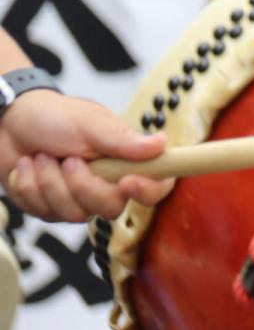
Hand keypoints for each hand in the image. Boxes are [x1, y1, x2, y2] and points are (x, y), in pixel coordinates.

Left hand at [0, 91, 170, 221]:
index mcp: (126, 158)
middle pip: (111, 207)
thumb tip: (161, 143)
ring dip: (49, 183)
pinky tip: (28, 168)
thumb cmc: (53, 115)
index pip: (156, 186)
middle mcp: (108, 182)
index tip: (126, 182)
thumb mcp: (89, 123)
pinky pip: (44, 213)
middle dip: (82, 186)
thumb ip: (122, 139)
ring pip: (74, 214)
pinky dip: (30, 188)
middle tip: (68, 160)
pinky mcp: (52, 207)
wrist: (8, 123)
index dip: (148, 190)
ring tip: (41, 157)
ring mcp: (80, 198)